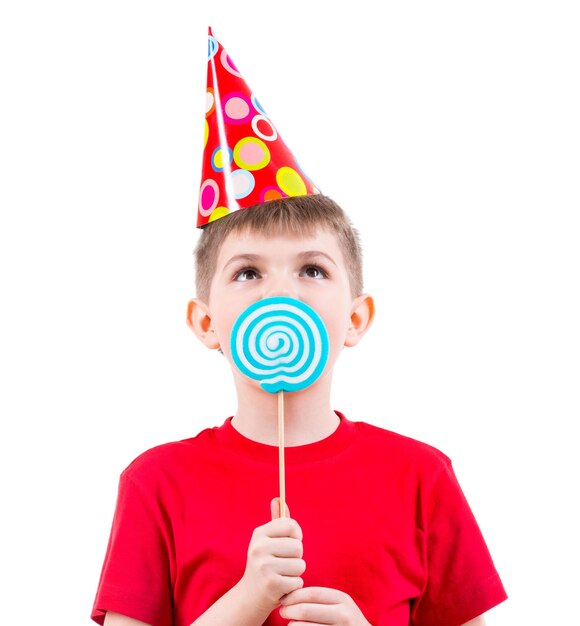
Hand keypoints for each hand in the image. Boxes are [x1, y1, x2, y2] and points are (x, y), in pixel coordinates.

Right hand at [237, 498, 305, 614]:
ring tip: (282, 575)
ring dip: (296, 573)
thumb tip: (278, 498)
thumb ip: (277, 522)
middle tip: (283, 563)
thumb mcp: (267, 541)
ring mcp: (264, 566)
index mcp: (259, 533)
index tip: (290, 543)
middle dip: (296, 557)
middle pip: (298, 546)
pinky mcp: (271, 585)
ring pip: (300, 565)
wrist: (250, 596)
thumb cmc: (264, 563)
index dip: (296, 535)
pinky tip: (282, 586)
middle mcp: (259, 548)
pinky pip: (298, 581)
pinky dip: (294, 586)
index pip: (291, 525)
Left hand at [279, 587, 371, 625]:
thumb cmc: (345, 621)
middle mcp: (343, 615)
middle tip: (282, 612)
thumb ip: (321, 599)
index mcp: (342, 599)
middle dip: (289, 610)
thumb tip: (290, 595)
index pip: (311, 593)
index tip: (283, 599)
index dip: (294, 595)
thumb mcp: (339, 605)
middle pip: (306, 610)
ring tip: (289, 624)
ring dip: (292, 625)